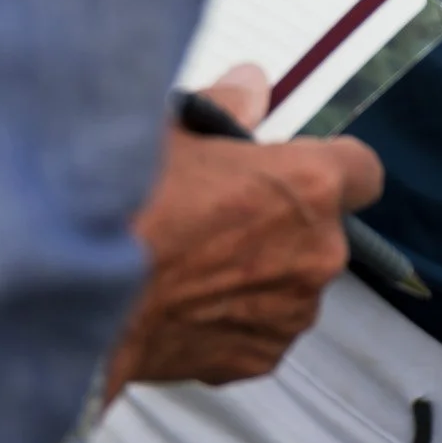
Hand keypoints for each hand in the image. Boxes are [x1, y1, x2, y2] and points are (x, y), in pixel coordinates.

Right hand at [106, 65, 384, 396]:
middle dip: (281, 222)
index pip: (363, 171)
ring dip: (258, 272)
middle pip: (320, 229)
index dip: (331, 168)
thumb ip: (225, 107)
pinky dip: (231, 318)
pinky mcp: (259, 359)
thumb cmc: (123, 212)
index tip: (297, 169)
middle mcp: (317, 252)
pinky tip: (182, 301)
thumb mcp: (168, 133)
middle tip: (219, 214)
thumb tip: (250, 84)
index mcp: (309, 184)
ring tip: (192, 262)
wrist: (78, 304)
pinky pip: (259, 329)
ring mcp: (291, 312)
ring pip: (289, 281)